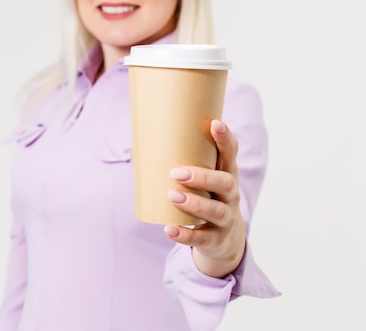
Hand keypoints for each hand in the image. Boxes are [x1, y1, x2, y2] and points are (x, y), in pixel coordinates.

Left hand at [163, 119, 245, 277]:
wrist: (224, 239)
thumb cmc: (204, 198)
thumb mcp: (200, 181)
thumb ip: (178, 164)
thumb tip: (134, 146)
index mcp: (226, 175)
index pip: (231, 154)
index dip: (225, 139)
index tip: (214, 124)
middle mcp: (231, 195)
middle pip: (225, 183)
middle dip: (202, 176)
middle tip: (176, 173)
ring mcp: (226, 218)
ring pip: (216, 210)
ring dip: (194, 203)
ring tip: (172, 196)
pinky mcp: (217, 239)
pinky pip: (202, 238)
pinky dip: (185, 235)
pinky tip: (169, 229)